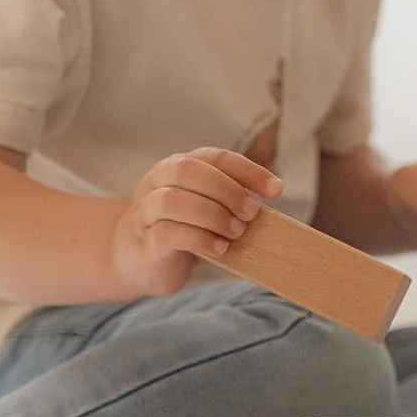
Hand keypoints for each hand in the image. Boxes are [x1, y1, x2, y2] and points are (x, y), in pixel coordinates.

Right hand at [112, 147, 282, 295]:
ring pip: (174, 200)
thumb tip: (270, 210)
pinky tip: (219, 249)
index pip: (216, 157)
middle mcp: (159, 181)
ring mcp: (147, 210)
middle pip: (189, 170)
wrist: (140, 259)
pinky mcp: (145, 240)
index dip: (249, 171)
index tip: (277, 190)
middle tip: (252, 214)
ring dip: (213, 216)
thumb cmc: (185, 230)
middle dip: (228, 191)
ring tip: (236, 233)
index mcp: (180, 166)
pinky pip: (168, 233)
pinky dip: (199, 240)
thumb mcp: (209, 209)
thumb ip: (232, 204)